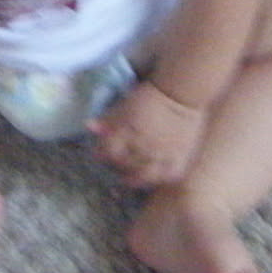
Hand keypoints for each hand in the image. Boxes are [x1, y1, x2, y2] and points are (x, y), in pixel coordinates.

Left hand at [91, 81, 206, 188]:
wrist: (181, 94)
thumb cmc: (150, 96)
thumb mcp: (124, 104)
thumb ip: (108, 119)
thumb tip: (90, 128)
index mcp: (125, 132)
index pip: (106, 152)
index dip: (102, 153)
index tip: (103, 152)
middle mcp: (141, 147)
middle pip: (122, 165)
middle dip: (116, 163)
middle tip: (119, 160)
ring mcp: (160, 156)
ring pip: (141, 176)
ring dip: (133, 174)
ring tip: (132, 172)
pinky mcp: (177, 160)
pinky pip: (164, 177)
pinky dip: (156, 179)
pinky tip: (152, 175)